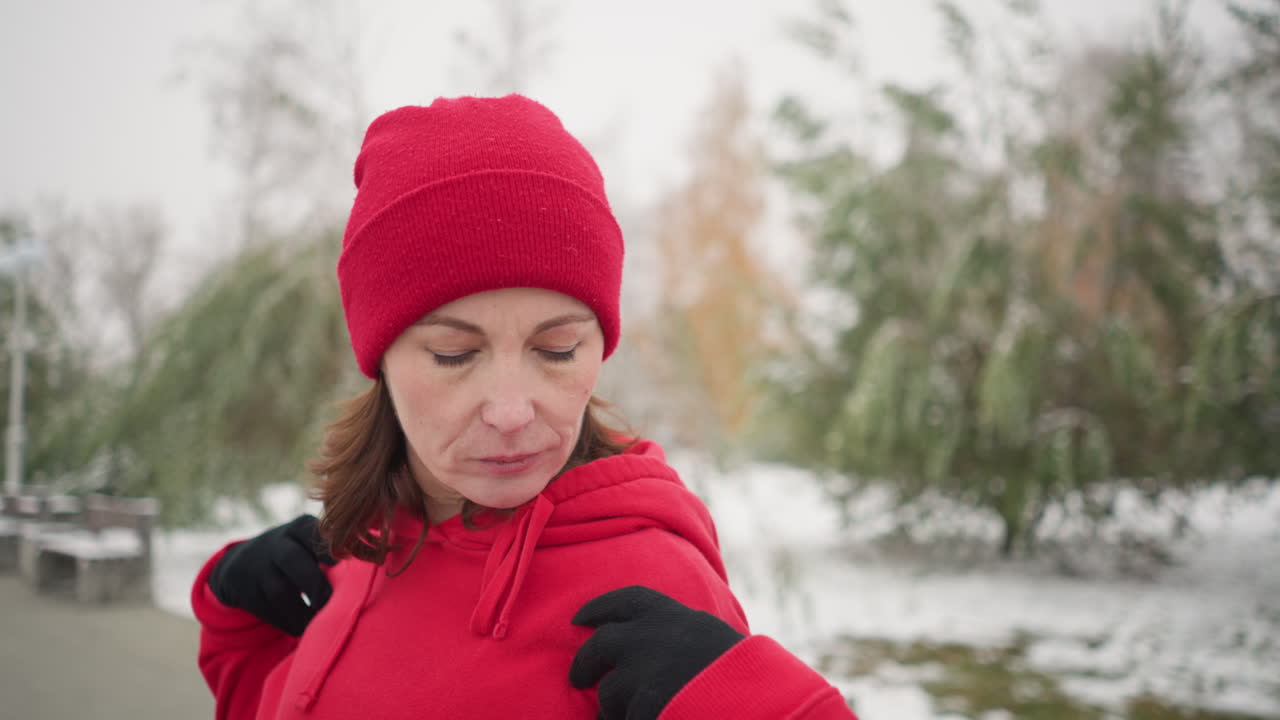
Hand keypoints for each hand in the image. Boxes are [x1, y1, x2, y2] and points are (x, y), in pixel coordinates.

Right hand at [206, 514, 336, 636]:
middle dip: (314, 583)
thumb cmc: (296, 553)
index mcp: (299, 528)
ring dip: (302, 612)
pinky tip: (302, 629)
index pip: (312, 533)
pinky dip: (287, 622)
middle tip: (331, 603)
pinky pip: (268, 610)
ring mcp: (258, 567)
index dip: (328, 548)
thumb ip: (335, 548)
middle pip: (293, 560)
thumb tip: (378, 558)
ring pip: (279, 591)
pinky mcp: (247, 592)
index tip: (343, 562)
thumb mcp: (308, 542)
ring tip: (320, 625)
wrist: (243, 564)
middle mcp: (277, 544)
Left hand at [570, 585, 744, 719]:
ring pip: (607, 692)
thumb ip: (676, 634)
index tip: (579, 619)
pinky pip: (620, 718)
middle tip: (577, 678)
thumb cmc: (739, 673)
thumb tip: (645, 643)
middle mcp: (650, 634)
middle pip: (601, 644)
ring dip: (610, 708)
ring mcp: (644, 669)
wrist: (758, 698)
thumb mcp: (707, 637)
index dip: (598, 608)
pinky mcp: (644, 702)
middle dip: (584, 662)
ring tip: (621, 717)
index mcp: (671, 613)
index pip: (625, 600)